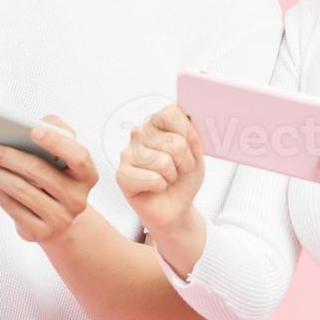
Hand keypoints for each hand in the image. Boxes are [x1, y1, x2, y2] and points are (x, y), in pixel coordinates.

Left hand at [0, 116, 98, 243]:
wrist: (59, 220)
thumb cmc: (57, 178)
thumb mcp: (64, 157)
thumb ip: (60, 132)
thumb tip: (44, 122)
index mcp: (87, 175)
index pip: (78, 156)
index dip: (56, 142)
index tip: (32, 129)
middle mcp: (77, 199)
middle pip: (40, 172)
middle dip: (9, 157)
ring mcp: (61, 219)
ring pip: (23, 191)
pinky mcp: (41, 233)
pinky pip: (15, 210)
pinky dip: (0, 194)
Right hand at [115, 104, 204, 234]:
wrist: (175, 206)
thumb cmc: (183, 178)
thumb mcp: (198, 153)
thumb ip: (193, 132)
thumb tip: (190, 117)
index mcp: (157, 122)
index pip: (172, 113)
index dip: (189, 137)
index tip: (189, 150)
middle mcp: (140, 133)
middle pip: (176, 143)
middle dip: (185, 163)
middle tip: (177, 170)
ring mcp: (128, 152)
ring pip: (165, 162)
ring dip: (172, 176)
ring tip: (166, 178)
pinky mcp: (121, 174)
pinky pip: (153, 179)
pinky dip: (161, 187)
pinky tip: (154, 187)